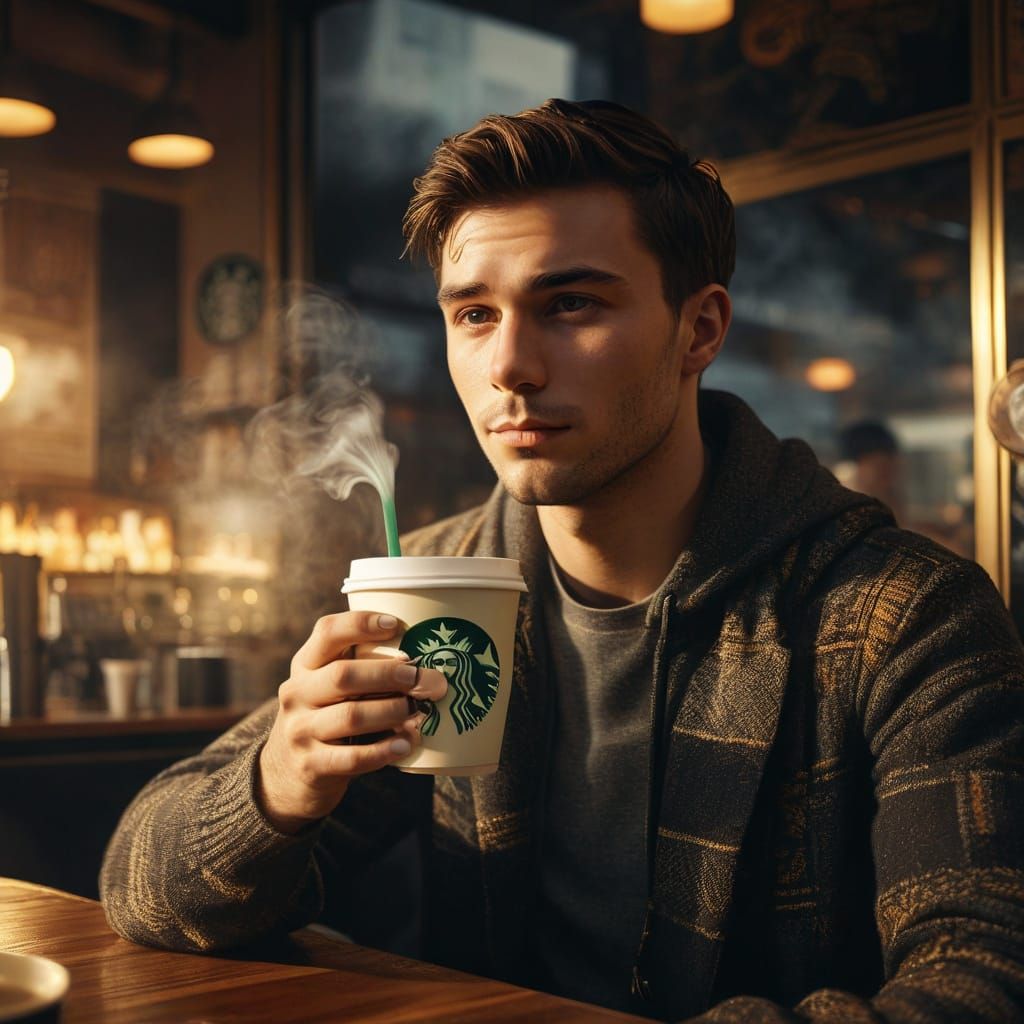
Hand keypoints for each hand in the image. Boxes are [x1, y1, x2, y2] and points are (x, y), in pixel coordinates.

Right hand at [257, 611, 446, 833]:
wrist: (288, 770)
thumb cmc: (327, 714)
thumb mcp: (329, 684)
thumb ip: (362, 666)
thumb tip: (424, 657)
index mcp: (305, 664)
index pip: (327, 632)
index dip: (361, 623)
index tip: (394, 624)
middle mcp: (297, 693)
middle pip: (343, 675)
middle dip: (387, 674)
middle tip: (418, 676)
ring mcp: (300, 730)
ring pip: (351, 716)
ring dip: (391, 711)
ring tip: (418, 710)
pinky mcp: (310, 765)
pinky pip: (352, 757)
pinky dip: (383, 751)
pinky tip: (405, 745)